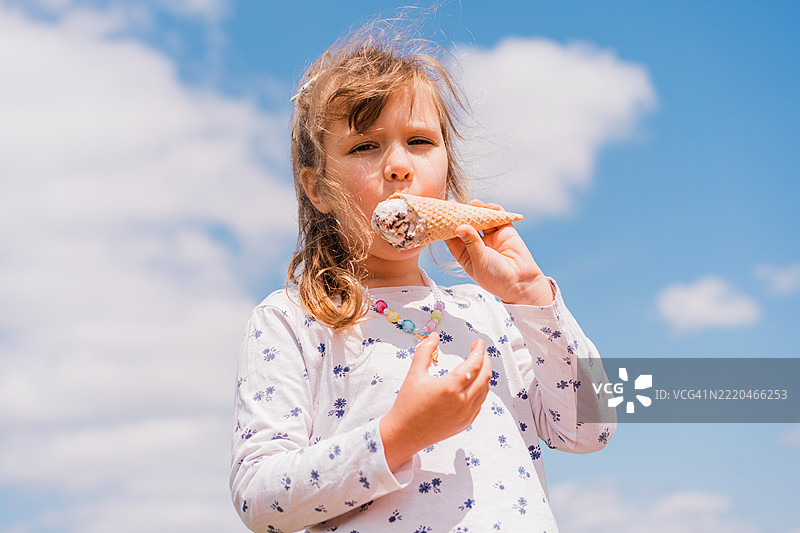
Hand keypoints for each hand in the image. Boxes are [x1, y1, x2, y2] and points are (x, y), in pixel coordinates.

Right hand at [380, 334, 490, 471]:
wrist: (404, 433)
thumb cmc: (407, 403)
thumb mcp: (414, 374)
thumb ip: (425, 351)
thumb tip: (434, 335)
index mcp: (450, 387)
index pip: (474, 364)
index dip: (479, 350)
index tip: (478, 342)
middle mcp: (462, 402)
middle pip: (485, 376)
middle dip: (485, 360)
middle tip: (480, 351)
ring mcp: (465, 414)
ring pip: (485, 390)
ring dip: (484, 375)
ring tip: (477, 365)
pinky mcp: (465, 423)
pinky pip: (479, 403)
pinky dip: (480, 390)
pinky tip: (472, 384)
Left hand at [444, 199, 553, 305]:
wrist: (521, 282)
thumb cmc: (496, 278)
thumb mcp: (479, 261)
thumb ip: (471, 243)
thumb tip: (459, 227)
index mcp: (465, 254)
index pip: (452, 237)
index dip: (446, 226)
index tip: (441, 215)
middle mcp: (476, 244)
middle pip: (465, 225)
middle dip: (460, 215)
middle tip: (455, 204)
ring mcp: (490, 236)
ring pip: (481, 219)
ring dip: (476, 210)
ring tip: (473, 204)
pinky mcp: (505, 231)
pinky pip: (498, 217)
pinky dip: (493, 210)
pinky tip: (489, 207)